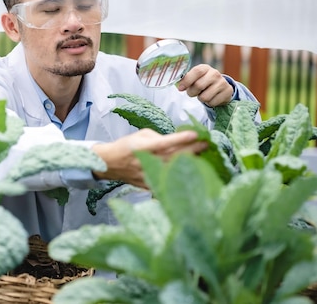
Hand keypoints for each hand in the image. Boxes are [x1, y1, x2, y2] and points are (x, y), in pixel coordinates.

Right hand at [91, 129, 207, 188]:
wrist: (110, 164)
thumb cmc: (126, 146)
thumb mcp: (140, 135)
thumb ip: (158, 137)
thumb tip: (175, 141)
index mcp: (143, 147)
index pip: (164, 142)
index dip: (180, 138)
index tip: (195, 134)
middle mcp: (147, 161)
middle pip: (174, 156)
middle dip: (192, 148)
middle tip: (207, 143)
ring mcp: (149, 174)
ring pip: (174, 168)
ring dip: (190, 161)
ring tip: (203, 155)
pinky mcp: (151, 183)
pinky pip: (168, 179)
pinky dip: (181, 174)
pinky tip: (193, 170)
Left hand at [177, 64, 233, 106]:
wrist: (221, 88)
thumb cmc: (203, 82)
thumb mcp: (195, 78)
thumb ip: (186, 80)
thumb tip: (179, 85)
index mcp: (205, 68)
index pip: (196, 71)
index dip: (187, 81)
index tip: (180, 89)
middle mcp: (214, 73)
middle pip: (199, 85)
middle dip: (192, 92)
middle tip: (192, 93)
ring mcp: (222, 82)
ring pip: (205, 97)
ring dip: (201, 98)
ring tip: (203, 94)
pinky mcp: (227, 91)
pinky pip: (212, 102)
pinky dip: (209, 103)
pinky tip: (211, 98)